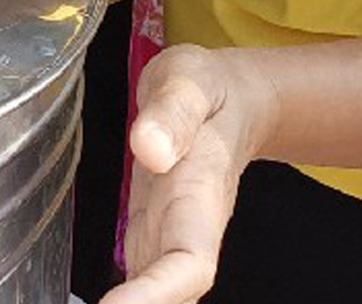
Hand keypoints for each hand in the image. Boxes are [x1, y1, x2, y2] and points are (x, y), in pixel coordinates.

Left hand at [106, 45, 279, 303]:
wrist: (225, 101)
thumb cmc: (207, 91)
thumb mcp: (190, 80)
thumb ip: (173, 111)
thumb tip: (150, 146)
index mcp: (202, 195)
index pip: (190, 263)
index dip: (156, 294)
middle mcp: (187, 231)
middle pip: (172, 297)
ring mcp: (168, 242)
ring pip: (155, 298)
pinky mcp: (148, 241)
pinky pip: (136, 287)